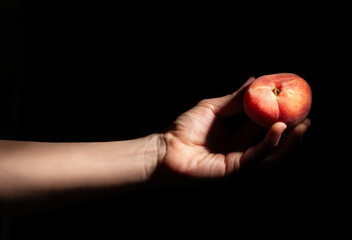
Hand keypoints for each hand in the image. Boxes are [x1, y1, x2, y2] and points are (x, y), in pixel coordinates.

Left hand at [162, 77, 310, 177]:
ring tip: (302, 126)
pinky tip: (279, 129)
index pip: (264, 125)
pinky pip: (255, 157)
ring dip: (287, 141)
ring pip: (270, 153)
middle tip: (307, 118)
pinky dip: (269, 144)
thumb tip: (254, 80)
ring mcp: (238, 161)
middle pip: (272, 142)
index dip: (281, 116)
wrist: (166, 148)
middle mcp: (242, 149)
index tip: (296, 103)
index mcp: (238, 134)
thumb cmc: (186, 127)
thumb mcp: (214, 107)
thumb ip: (235, 99)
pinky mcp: (233, 170)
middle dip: (292, 132)